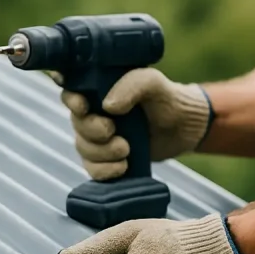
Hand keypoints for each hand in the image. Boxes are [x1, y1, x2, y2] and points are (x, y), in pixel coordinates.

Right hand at [59, 68, 212, 180]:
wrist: (183, 127)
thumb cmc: (165, 98)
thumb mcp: (152, 83)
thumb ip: (131, 85)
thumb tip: (108, 107)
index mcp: (98, 88)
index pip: (70, 90)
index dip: (71, 100)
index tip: (83, 106)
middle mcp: (93, 111)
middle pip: (76, 123)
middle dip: (92, 130)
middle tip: (113, 131)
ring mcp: (97, 137)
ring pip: (83, 147)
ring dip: (102, 152)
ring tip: (126, 150)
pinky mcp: (106, 159)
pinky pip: (92, 168)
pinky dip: (105, 170)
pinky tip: (123, 166)